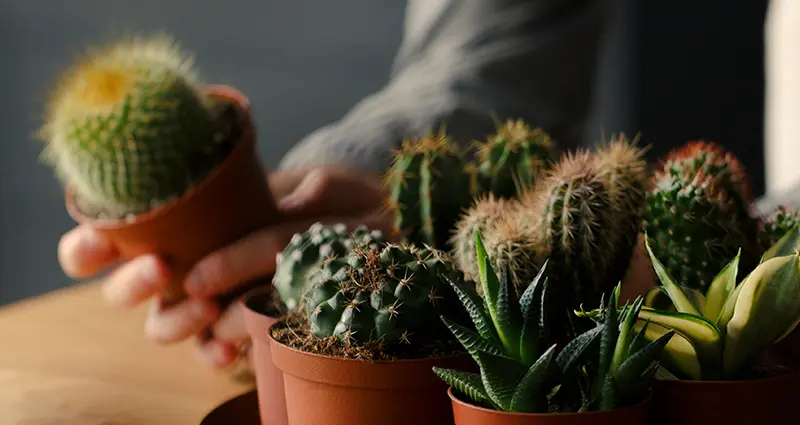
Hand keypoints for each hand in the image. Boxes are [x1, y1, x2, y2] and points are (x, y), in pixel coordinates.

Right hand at [57, 165, 396, 368]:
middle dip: (131, 281)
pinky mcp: (239, 331)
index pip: (112, 235)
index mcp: (184, 222)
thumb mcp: (312, 187)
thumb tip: (238, 201)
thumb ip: (278, 195)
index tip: (98, 240)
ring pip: (164, 325)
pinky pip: (213, 352)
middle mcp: (185, 265)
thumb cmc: (338, 204)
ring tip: (205, 306)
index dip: (88, 243)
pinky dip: (215, 353)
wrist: (380, 236)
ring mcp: (208, 301)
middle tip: (159, 266)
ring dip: (175, 320)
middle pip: (124, 288)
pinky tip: (229, 352)